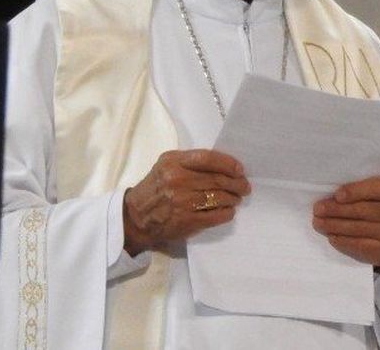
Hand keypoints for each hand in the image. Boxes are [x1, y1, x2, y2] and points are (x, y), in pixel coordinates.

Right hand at [123, 149, 249, 255]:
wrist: (135, 218)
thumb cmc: (155, 188)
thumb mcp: (166, 166)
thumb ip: (191, 161)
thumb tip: (225, 165)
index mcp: (173, 163)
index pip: (208, 159)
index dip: (229, 164)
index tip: (240, 170)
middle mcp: (177, 180)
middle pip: (218, 179)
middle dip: (237, 183)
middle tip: (244, 186)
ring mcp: (182, 202)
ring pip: (219, 197)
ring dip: (233, 198)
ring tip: (237, 198)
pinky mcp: (186, 220)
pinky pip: (215, 215)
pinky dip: (227, 213)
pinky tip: (228, 211)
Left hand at [312, 177, 379, 268]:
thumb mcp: (379, 193)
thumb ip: (363, 189)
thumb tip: (332, 195)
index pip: (376, 189)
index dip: (355, 191)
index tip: (337, 195)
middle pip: (363, 210)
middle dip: (337, 209)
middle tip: (318, 209)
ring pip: (358, 228)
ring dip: (334, 225)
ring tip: (318, 222)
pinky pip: (360, 245)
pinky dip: (343, 241)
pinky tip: (331, 236)